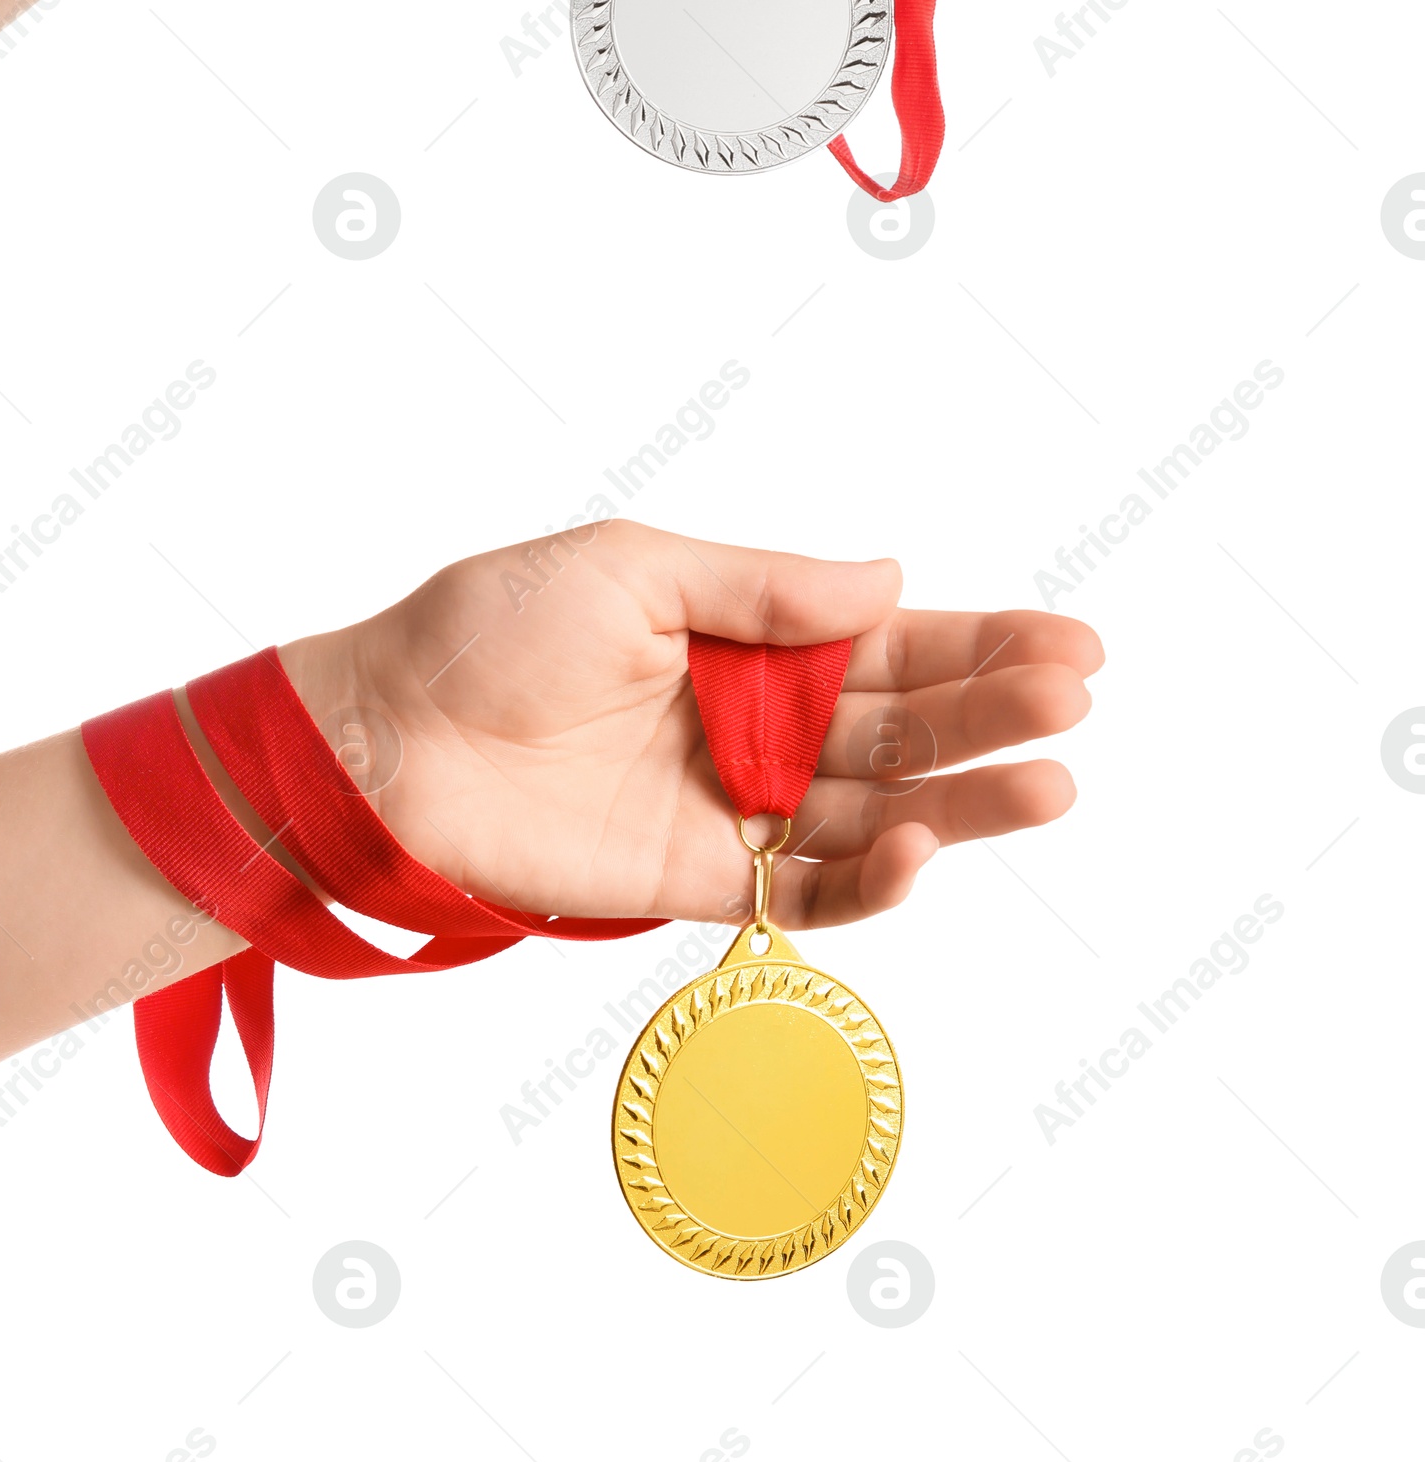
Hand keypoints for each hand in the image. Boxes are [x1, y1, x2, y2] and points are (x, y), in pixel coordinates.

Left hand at [286, 524, 1102, 928]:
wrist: (386, 735)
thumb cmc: (489, 630)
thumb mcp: (631, 568)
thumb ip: (764, 590)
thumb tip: (888, 577)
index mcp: (747, 635)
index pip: (889, 639)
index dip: (980, 641)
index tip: (1070, 644)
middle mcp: (756, 722)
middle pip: (904, 723)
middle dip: (994, 712)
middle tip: (1076, 701)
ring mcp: (735, 806)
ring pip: (879, 809)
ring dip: (966, 802)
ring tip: (1047, 785)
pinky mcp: (698, 883)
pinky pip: (805, 892)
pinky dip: (871, 882)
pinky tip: (921, 849)